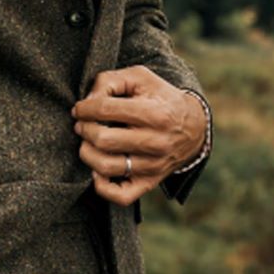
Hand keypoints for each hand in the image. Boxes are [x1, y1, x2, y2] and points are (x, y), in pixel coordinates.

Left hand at [72, 65, 205, 206]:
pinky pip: (120, 196)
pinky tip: (98, 168)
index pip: (106, 109)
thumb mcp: (140, 78)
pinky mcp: (149, 183)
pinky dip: (101, 185)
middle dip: (84, 129)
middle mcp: (155, 142)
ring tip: (88, 142)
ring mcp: (153, 166)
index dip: (85, 108)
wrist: (194, 128)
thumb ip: (111, 80)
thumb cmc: (160, 99)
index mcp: (154, 113)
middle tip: (82, 124)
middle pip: (103, 140)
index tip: (80, 108)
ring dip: (87, 153)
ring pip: (106, 167)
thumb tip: (88, 100)